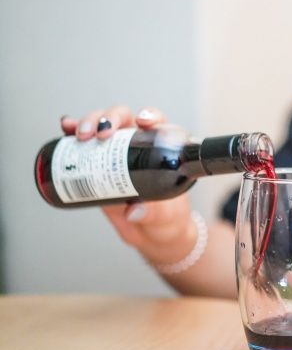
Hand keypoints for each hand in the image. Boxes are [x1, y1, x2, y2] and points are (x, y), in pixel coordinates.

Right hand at [60, 106, 196, 263]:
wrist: (150, 233)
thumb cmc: (167, 218)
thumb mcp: (165, 216)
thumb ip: (152, 212)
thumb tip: (133, 211)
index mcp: (161, 150)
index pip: (158, 124)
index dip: (149, 116)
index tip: (142, 123)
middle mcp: (139, 145)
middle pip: (124, 119)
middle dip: (110, 118)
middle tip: (101, 134)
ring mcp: (116, 153)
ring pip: (102, 126)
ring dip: (89, 122)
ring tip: (80, 134)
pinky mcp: (97, 164)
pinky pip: (84, 143)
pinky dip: (72, 132)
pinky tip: (65, 128)